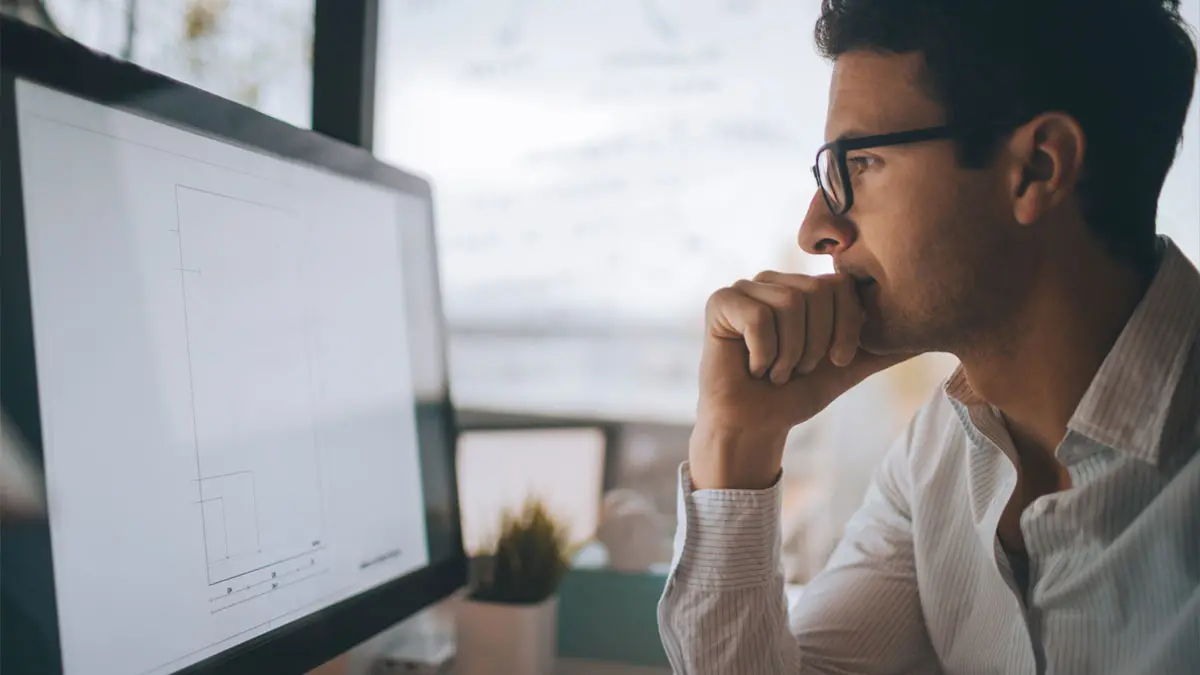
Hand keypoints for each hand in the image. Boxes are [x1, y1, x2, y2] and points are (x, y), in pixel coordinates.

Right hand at [690, 271, 911, 488]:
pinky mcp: (720, 302)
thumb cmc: (797, 394)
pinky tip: (754, 368)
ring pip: (789, 305)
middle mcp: (775, 280)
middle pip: (815, 293)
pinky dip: (764, 354)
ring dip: (789, 354)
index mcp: (805, 287)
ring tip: (775, 371)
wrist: (756, 425)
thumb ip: (882, 346)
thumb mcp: (848, 367)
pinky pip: (759, 317)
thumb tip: (932, 336)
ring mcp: (745, 288)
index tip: (834, 360)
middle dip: (815, 345)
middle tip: (797, 369)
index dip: (845, 328)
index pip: (841, 285)